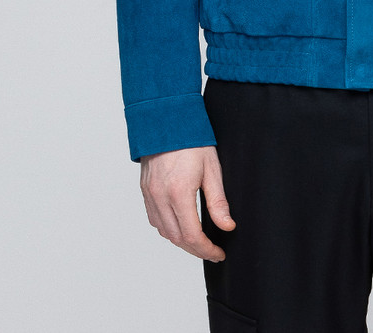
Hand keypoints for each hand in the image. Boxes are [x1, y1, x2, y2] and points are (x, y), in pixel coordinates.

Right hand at [139, 145, 235, 260]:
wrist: (167, 118)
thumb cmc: (192, 139)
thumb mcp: (212, 169)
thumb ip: (218, 201)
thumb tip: (227, 226)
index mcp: (179, 193)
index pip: (192, 235)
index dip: (207, 249)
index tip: (219, 253)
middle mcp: (161, 197)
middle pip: (177, 238)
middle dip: (196, 249)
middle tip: (212, 251)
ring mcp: (150, 194)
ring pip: (164, 232)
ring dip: (181, 241)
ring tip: (199, 241)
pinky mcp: (145, 190)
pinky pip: (155, 219)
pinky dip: (168, 229)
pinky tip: (181, 226)